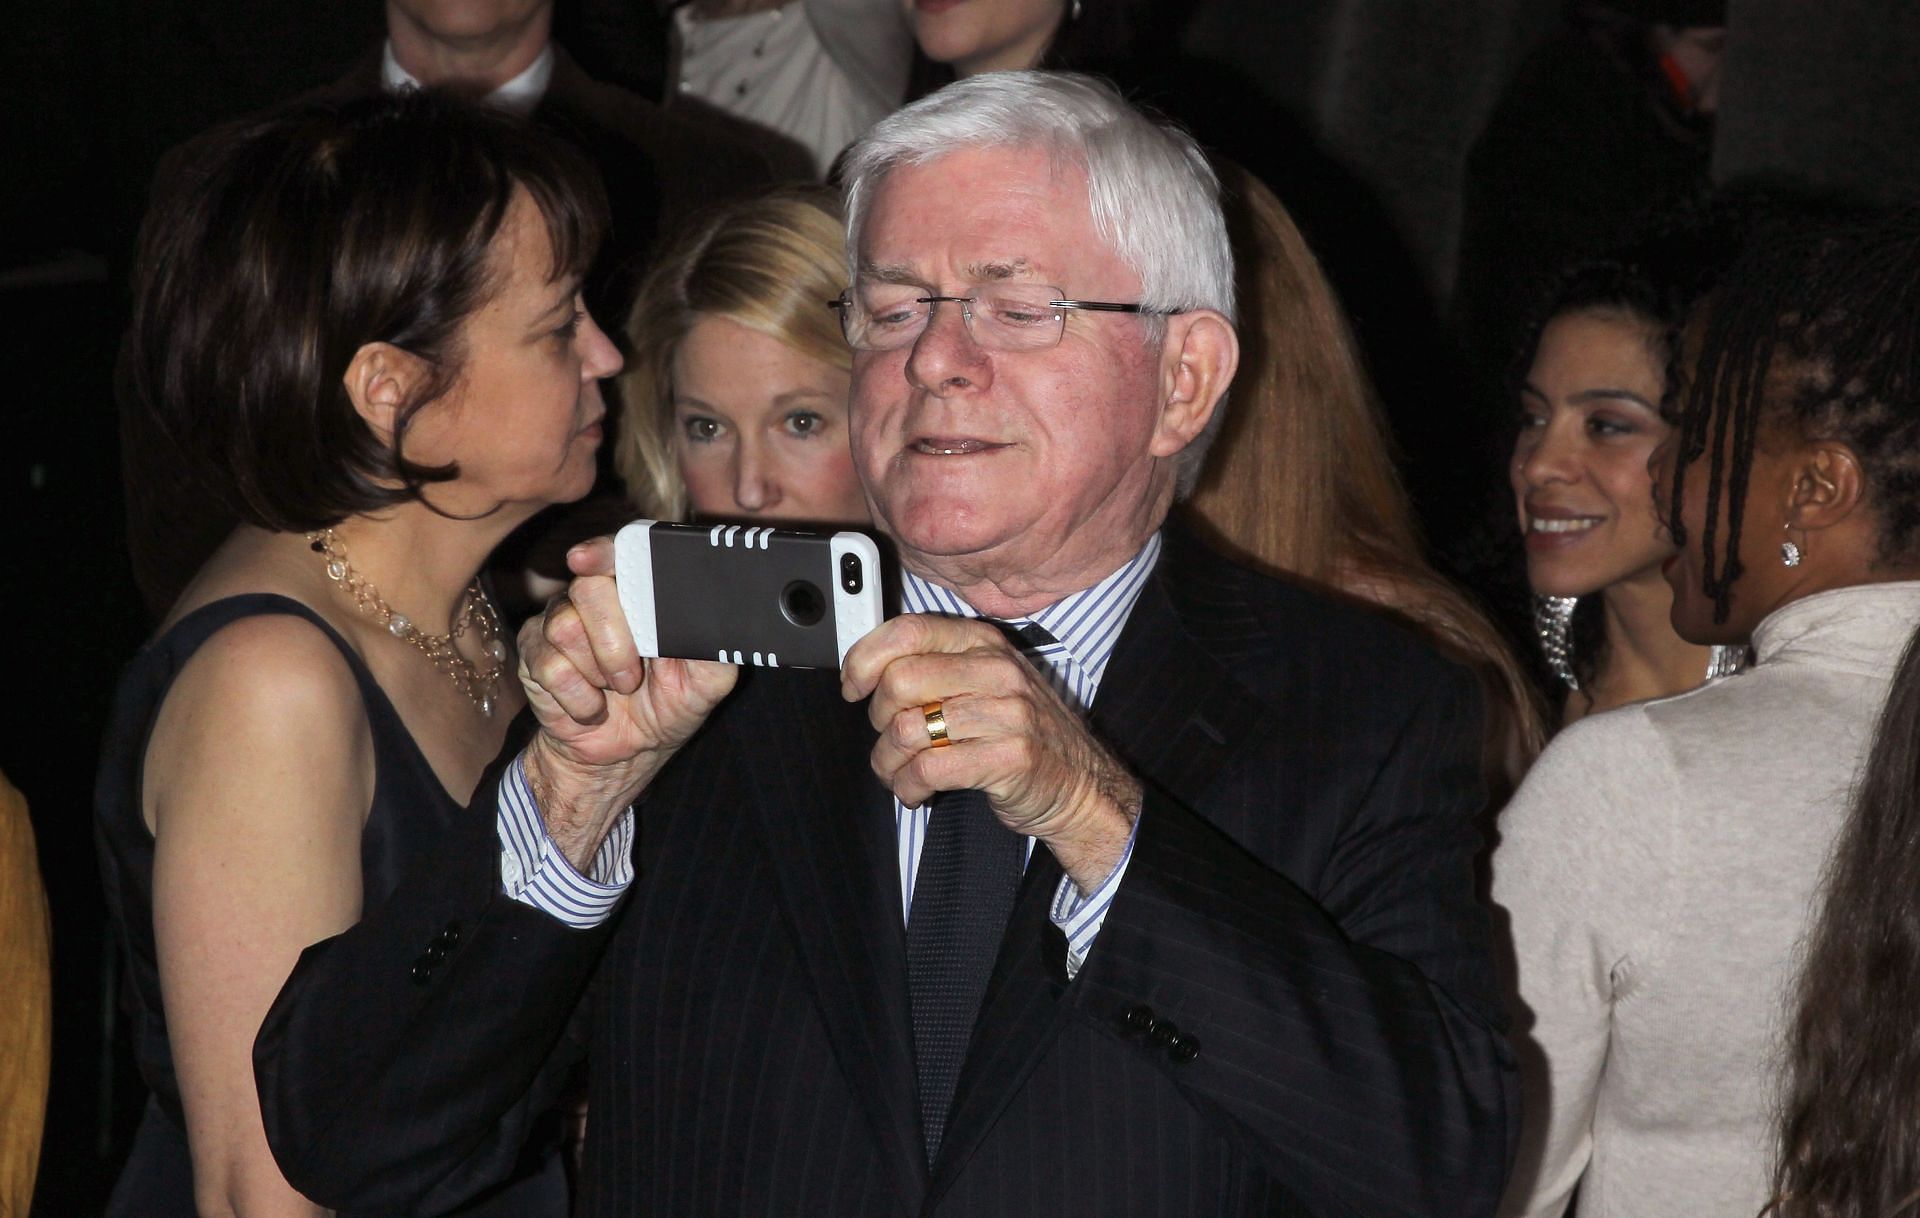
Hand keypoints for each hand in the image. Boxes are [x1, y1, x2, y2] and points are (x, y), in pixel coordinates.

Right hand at [519, 538, 736, 867]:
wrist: (629, 752)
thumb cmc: (668, 704)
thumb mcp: (709, 679)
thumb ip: (714, 642)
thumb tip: (720, 615)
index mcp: (639, 590)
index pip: (619, 550)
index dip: (604, 550)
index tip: (588, 560)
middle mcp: (596, 597)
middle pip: (588, 588)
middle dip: (616, 640)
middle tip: (633, 676)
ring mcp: (559, 622)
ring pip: (565, 626)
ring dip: (599, 671)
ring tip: (616, 688)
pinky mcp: (535, 656)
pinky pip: (551, 667)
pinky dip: (580, 699)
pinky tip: (593, 707)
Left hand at [840, 614, 1139, 891]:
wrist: (1082, 786)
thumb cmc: (1021, 735)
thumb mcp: (986, 683)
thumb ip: (936, 667)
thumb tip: (866, 667)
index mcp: (984, 642)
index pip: (908, 630)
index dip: (864, 659)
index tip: (853, 687)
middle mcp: (996, 670)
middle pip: (899, 681)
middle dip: (878, 718)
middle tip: (889, 739)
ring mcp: (1007, 713)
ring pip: (909, 729)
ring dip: (888, 761)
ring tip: (898, 773)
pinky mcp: (1008, 757)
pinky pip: (929, 769)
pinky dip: (907, 786)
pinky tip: (915, 791)